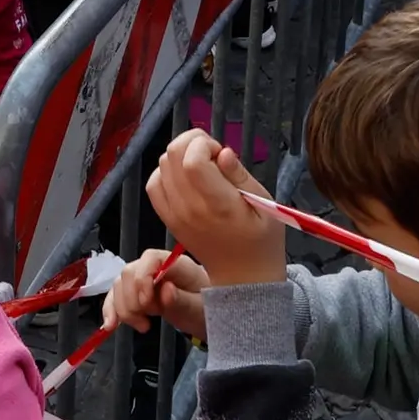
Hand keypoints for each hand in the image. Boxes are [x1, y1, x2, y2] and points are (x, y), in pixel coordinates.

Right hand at [105, 247, 211, 336]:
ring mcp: (144, 278)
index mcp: (177, 265)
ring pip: (119, 285)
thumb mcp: (201, 310)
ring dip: (124, 309)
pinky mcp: (136, 292)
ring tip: (143, 326)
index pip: (150, 259)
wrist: (207, 316)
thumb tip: (165, 290)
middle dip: (133, 300)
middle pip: (130, 272)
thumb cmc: (207, 309)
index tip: (148, 305)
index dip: (142, 279)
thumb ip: (183, 300)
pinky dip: (111, 310)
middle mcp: (157, 267)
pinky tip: (110, 325)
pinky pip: (116, 296)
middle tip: (147, 320)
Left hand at [145, 131, 283, 288]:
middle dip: (191, 143)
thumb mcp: (265, 205)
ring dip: (180, 156)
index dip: (204, 144)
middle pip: (172, 156)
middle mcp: (190, 208)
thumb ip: (240, 176)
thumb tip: (223, 152)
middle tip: (212, 154)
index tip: (220, 152)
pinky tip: (186, 177)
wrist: (243, 276)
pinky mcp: (169, 219)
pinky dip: (166, 173)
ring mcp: (175, 215)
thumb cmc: (260, 240)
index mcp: (217, 205)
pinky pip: (154, 185)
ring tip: (202, 166)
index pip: (192, 160)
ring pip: (161, 166)